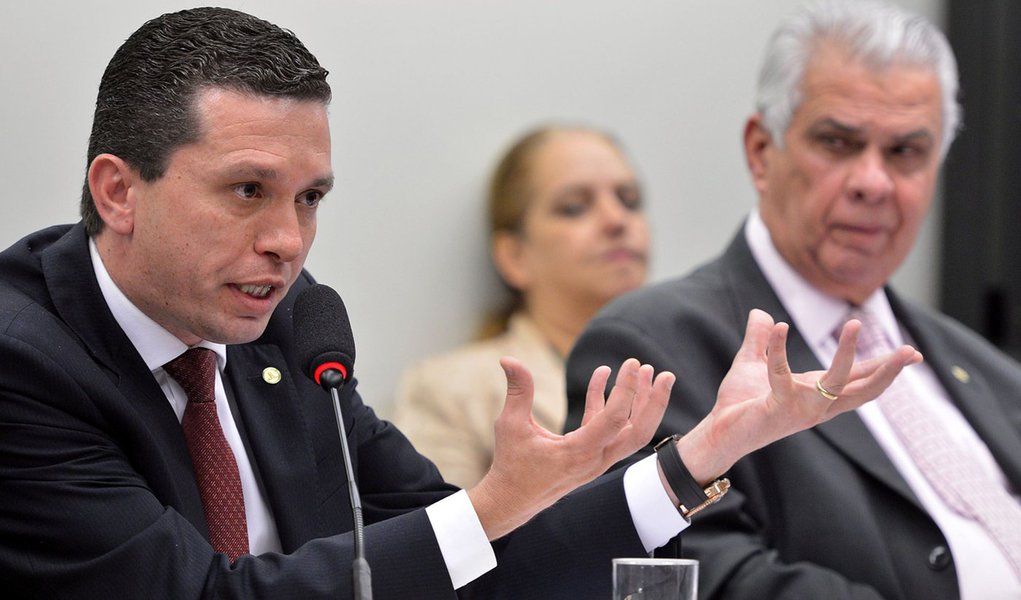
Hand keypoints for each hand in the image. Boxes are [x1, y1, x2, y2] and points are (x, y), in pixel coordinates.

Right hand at [468, 356, 674, 539]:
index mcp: (579, 453)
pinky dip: (608, 403)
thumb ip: (517, 391)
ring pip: (629, 432)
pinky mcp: (591, 457)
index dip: (626, 391)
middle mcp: (596, 459)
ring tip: (646, 371)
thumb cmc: (511, 465)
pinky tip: (602, 375)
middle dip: (655, 403)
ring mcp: (597, 460)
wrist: (512, 501)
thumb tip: (508, 358)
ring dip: (640, 403)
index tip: (632, 365)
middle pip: (639, 433)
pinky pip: (608, 428)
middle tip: (665, 374)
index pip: (614, 420)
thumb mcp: (511, 425)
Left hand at [675, 309, 921, 484]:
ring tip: (856, 324)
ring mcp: (800, 409)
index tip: (913, 353)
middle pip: (863, 390)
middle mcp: (817, 405)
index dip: (885, 367)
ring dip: (848, 354)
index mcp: (817, 393)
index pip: (859, 380)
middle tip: (913, 351)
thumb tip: (760, 313)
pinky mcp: (778, 408)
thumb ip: (759, 340)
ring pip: (836, 383)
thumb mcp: (752, 364)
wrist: (718, 432)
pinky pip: (782, 376)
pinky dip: (779, 350)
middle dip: (888, 370)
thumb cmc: (740, 403)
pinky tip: (778, 326)